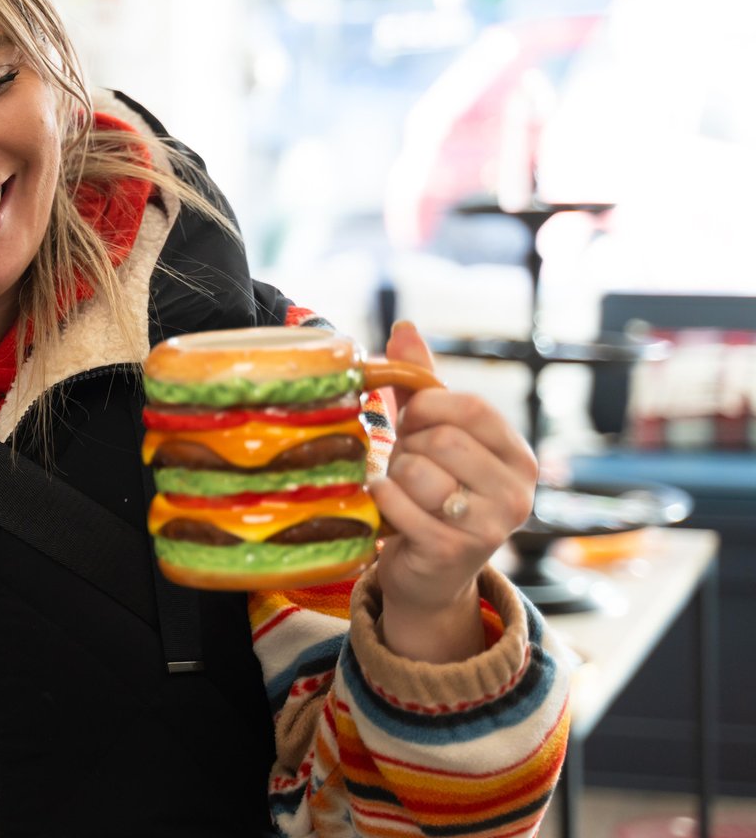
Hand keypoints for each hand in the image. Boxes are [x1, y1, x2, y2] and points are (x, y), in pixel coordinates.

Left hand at [369, 321, 539, 661]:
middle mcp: (517, 492)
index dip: (426, 409)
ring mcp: (490, 526)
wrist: (428, 575)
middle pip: (440, 438)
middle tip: (409, 468)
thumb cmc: (430, 494)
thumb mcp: (430, 434)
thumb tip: (404, 325)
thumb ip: (421, 382)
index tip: (415, 425)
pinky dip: (381, 500)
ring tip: (404, 493)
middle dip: (408, 448)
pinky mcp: (453, 551)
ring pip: (417, 469)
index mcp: (518, 457)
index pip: (468, 406)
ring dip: (394, 477)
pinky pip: (398, 502)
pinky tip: (390, 513)